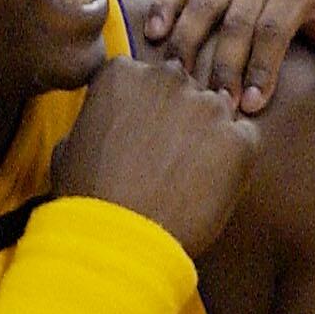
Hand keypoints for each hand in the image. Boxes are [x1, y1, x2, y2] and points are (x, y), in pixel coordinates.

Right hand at [51, 57, 257, 257]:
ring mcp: (207, 107)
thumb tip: (106, 124)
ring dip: (208, 136)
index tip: (140, 137)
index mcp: (123, 73)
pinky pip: (245, 139)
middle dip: (178, 117)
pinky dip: (235, 160)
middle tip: (166, 158)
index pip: (144, 78)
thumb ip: (97, 119)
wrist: (118, 239)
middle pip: (183, 89)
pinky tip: (211, 185)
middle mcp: (168, 78)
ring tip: (189, 176)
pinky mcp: (239, 139)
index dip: (144, 110)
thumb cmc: (88, 198)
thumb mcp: (69, 145)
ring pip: (216, 111)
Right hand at [144, 0, 314, 111]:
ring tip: (181, 82)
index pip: (274, 28)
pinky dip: (165, 8)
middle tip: (218, 106)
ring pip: (203, 4)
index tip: (251, 106)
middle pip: (236, 21)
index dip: (260, 68)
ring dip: (189, 44)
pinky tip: (153, 37)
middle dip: (225, 67)